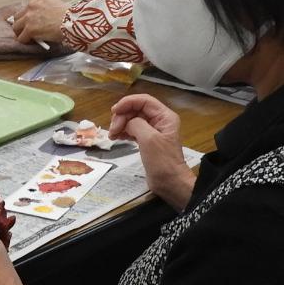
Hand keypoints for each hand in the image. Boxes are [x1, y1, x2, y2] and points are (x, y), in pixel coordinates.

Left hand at [11, 0, 68, 45]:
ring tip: (27, 37)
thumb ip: (46, 10)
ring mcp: (29, 17)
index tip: (32, 21)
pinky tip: (30, 42)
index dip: (29, 16)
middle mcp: (32, 4)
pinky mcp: (29, 28)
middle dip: (22, 23)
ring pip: (16, 26)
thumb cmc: (71, 17)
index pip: (29, 7)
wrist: (73, 22)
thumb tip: (41, 21)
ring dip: (21, 32)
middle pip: (19, 15)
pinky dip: (25, 41)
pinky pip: (21, 37)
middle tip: (26, 30)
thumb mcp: (57, 6)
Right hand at [110, 94, 192, 209]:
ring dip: (120, 124)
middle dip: (122, 116)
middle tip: (113, 130)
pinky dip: (123, 132)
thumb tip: (127, 123)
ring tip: (112, 136)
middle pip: (136, 109)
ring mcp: (153, 131)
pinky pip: (133, 130)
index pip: (143, 101)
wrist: (170, 183)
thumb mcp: (149, 140)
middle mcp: (159, 120)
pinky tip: (116, 137)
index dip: (127, 103)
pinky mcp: (147, 141)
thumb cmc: (163, 162)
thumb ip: (137, 124)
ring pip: (133, 120)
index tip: (114, 111)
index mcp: (164, 116)